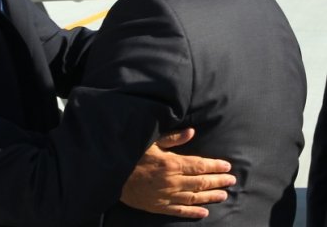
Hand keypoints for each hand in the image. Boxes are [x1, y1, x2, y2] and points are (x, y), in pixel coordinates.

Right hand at [120, 128, 235, 217]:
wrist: (113, 175)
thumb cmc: (132, 154)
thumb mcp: (151, 141)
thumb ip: (173, 138)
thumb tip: (192, 132)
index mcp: (171, 163)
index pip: (199, 165)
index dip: (215, 166)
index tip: (227, 166)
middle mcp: (172, 181)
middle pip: (201, 182)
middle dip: (218, 181)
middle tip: (232, 180)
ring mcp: (167, 196)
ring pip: (194, 198)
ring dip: (211, 196)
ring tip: (224, 195)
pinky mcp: (159, 206)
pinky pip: (180, 211)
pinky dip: (194, 212)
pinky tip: (205, 212)